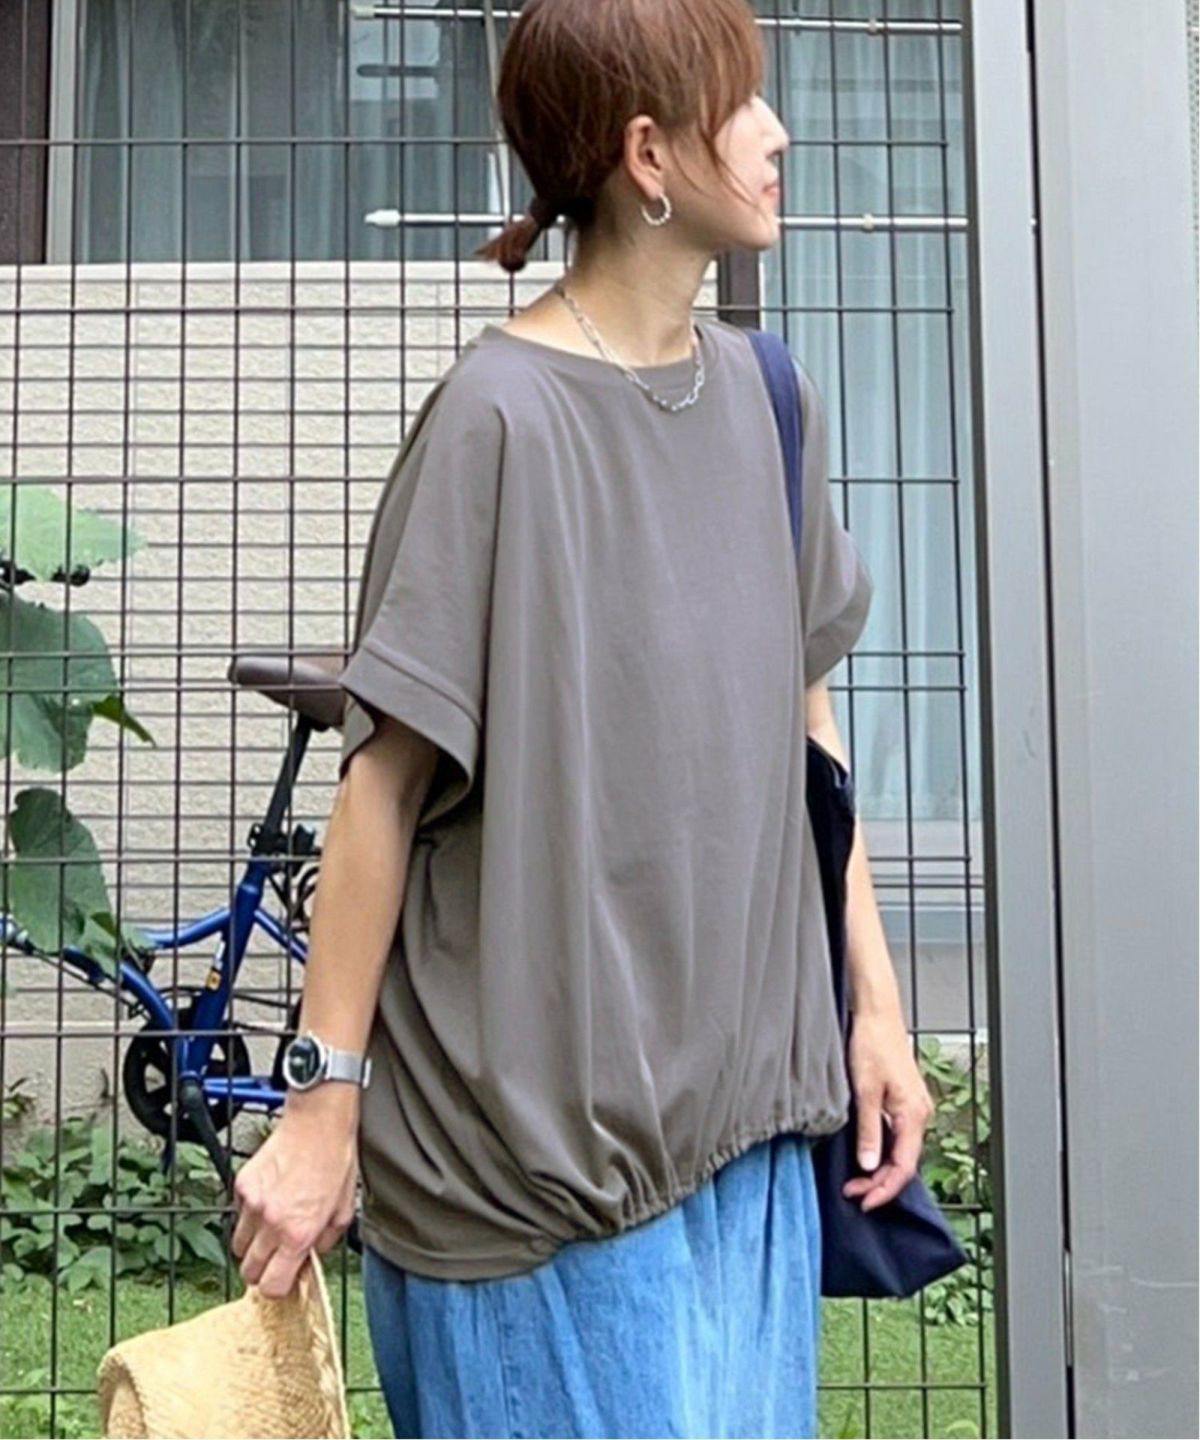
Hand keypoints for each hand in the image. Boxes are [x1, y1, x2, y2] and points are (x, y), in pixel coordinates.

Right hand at [230, 1087, 359, 1297]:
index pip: (272, 1285)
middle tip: (278, 1258)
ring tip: (272, 1229)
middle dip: (263, 1271)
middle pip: (249, 1272)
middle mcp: (271, 1221)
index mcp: (299, 1232)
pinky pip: (238, 1215)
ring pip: (238, 1246)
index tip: (286, 1279)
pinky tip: (269, 1201)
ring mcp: (252, 1203)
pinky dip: (249, 1215)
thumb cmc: (335, 1157)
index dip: (278, 1287)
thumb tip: (313, 1255)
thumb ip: (326, 1240)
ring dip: (253, 1245)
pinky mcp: (242, 1185)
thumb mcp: (345, 1208)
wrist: (318, 1120)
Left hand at [841, 1006, 934, 1211]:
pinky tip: (866, 1156)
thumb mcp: (864, 1090)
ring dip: (880, 1169)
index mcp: (914, 1114)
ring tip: (855, 1180)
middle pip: (905, 1162)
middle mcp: (920, 1113)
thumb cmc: (871, 1043)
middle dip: (880, 1183)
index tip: (864, 1202)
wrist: (876, 1013)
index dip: (884, 1189)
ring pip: (902, 1150)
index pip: (904, 1166)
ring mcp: (914, 1107)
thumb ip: (868, 1130)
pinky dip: (882, 1151)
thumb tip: (868, 1165)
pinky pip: (898, 1136)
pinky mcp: (904, 1100)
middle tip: (853, 1194)